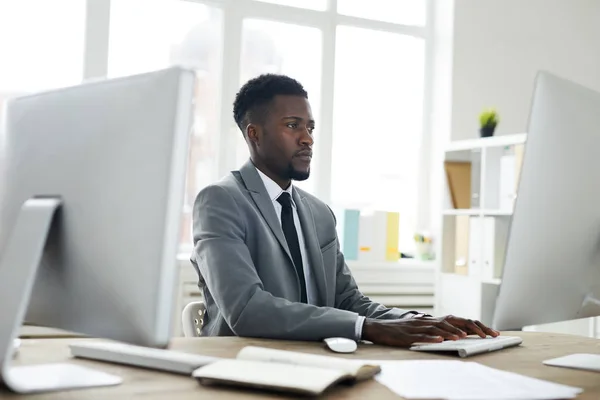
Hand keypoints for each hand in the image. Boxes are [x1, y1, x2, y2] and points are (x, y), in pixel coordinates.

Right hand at [362, 314, 499, 346]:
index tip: (490, 332)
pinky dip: (431, 338)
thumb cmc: (399, 330)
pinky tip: (439, 340)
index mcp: (432, 320)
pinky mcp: (408, 335)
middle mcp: (427, 321)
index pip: (458, 320)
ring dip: (451, 332)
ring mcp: (418, 327)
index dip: (474, 325)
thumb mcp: (420, 329)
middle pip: (453, 321)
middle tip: (486, 335)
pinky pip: (421, 336)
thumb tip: (450, 334)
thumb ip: (434, 330)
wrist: (378, 328)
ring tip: (462, 337)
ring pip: (438, 328)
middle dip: (471, 328)